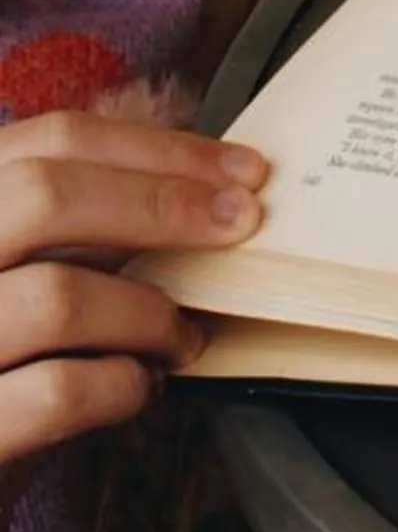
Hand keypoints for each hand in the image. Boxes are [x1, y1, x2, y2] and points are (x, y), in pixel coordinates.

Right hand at [0, 116, 266, 461]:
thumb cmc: (4, 354)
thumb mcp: (27, 266)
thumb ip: (85, 222)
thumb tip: (202, 181)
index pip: (51, 141)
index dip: (158, 149)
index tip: (240, 171)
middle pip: (45, 194)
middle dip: (163, 204)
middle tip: (238, 224)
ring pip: (57, 297)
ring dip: (149, 314)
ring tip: (183, 337)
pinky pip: (58, 391)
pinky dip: (120, 384)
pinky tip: (138, 387)